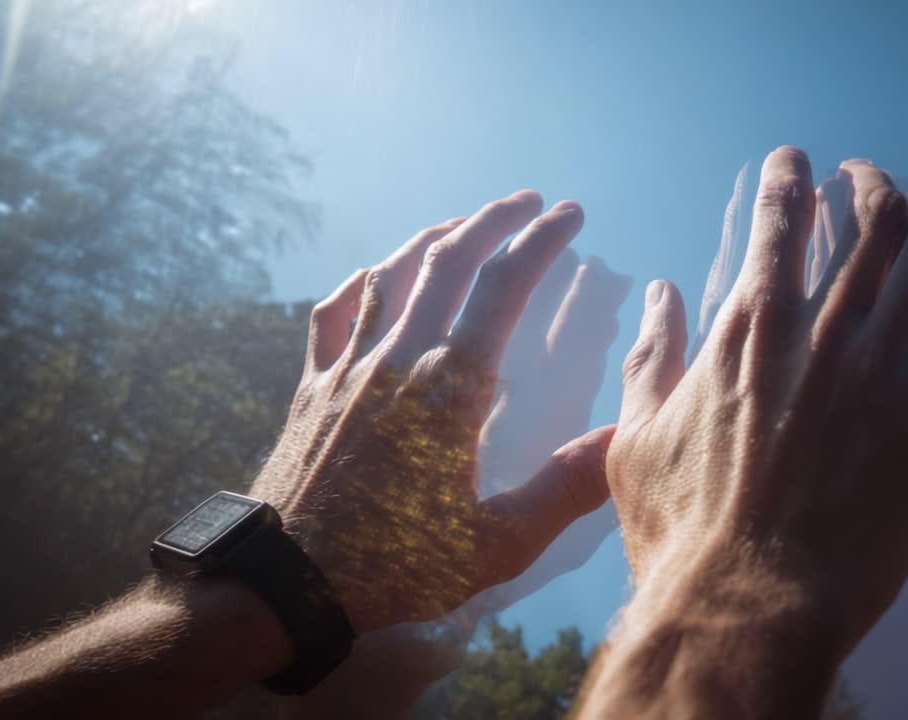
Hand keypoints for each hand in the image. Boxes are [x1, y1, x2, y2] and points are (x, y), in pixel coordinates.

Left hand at [278, 251, 629, 719]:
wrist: (285, 581)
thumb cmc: (394, 566)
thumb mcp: (496, 545)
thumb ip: (563, 489)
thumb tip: (622, 439)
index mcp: (450, 387)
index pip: (504, 288)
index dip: (542, 242)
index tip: (571, 215)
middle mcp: (398, 358)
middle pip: (449, 260)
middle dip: (495, 220)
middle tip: (531, 201)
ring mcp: (348, 366)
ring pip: (392, 274)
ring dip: (436, 238)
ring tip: (469, 223)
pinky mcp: (312, 385)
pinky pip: (333, 313)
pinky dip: (361, 284)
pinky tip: (373, 277)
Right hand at [606, 147, 907, 656]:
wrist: (744, 600)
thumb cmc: (682, 529)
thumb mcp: (634, 438)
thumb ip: (650, 357)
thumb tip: (661, 294)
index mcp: (746, 327)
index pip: (777, 215)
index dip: (790, 174)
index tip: (797, 162)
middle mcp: (817, 328)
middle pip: (869, 219)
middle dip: (874, 185)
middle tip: (873, 184)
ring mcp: (878, 366)